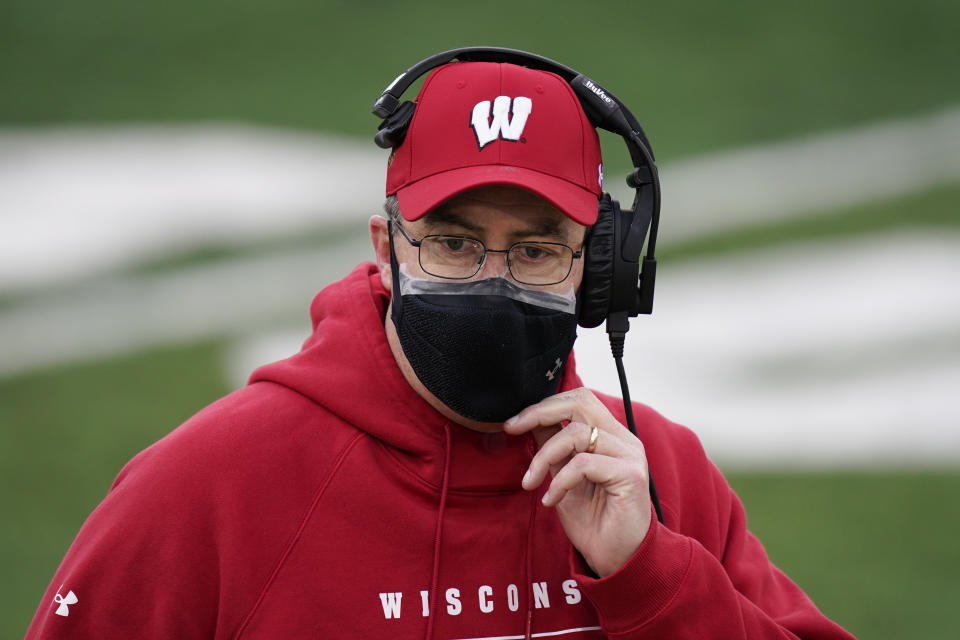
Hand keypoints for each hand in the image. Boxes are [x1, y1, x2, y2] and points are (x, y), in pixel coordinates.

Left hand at [504, 388, 652, 576]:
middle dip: (540, 412)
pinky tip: (551, 500)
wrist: (617, 560)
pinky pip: (583, 464)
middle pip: (581, 403)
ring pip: (577, 434)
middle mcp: (624, 440)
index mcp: (610, 436)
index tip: (513, 423)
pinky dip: (560, 481)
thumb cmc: (593, 522)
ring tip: (531, 482)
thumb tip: (529, 421)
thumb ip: (553, 448)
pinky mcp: (630, 475)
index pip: (579, 400)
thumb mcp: (563, 477)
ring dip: (544, 456)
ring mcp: (630, 455)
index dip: (544, 405)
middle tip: (513, 429)